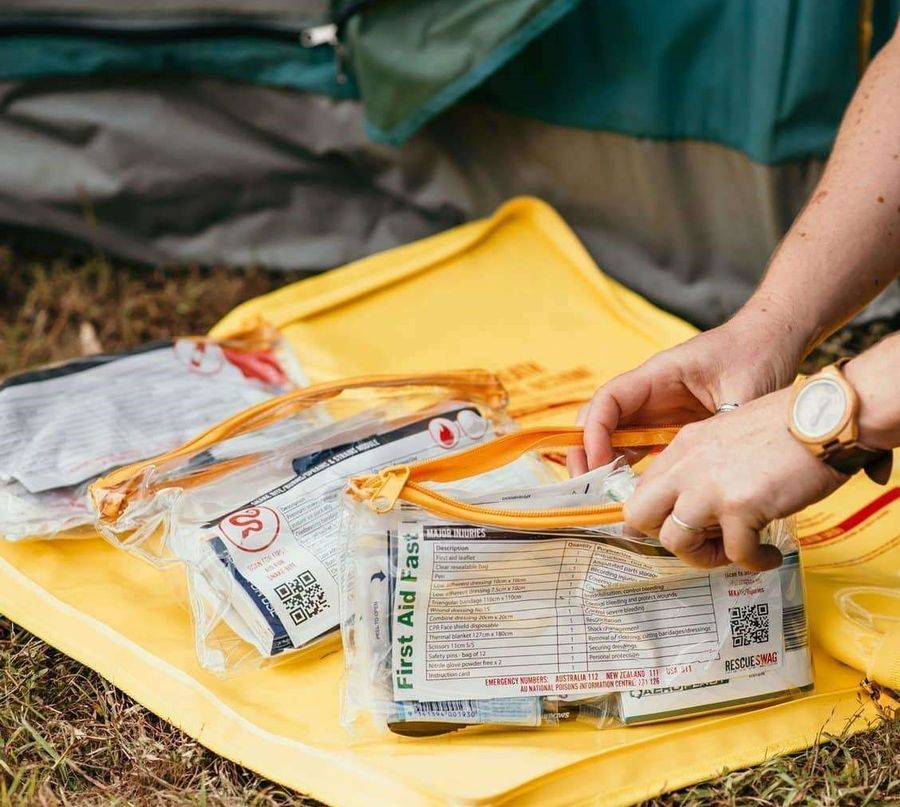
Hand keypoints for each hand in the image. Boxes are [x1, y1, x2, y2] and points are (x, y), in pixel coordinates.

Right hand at [568, 308, 803, 474]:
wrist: (773, 339)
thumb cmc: (757, 353)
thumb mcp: (746, 391)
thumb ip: (725, 427)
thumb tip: (713, 470)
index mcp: (658, 374)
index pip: (608, 400)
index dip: (595, 431)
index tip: (601, 463)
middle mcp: (649, 392)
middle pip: (599, 419)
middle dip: (586, 451)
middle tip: (588, 488)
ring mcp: (656, 408)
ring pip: (613, 435)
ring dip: (603, 463)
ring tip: (604, 497)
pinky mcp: (668, 424)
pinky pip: (637, 446)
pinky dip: (628, 468)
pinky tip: (633, 493)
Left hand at [623, 387, 847, 570]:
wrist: (826, 417)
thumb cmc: (787, 427)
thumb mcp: (727, 436)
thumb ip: (704, 465)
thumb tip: (698, 506)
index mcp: (683, 447)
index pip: (640, 490)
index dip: (655, 517)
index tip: (680, 529)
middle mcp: (687, 465)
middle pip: (638, 515)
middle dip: (663, 539)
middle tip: (700, 543)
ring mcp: (710, 486)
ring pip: (675, 541)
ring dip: (704, 557)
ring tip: (737, 553)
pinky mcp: (741, 505)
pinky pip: (735, 553)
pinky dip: (753, 562)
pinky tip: (769, 555)